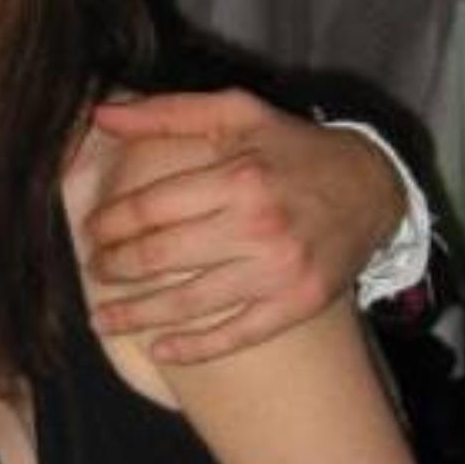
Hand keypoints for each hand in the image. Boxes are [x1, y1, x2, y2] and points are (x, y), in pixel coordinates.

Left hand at [86, 90, 403, 362]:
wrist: (373, 186)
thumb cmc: (292, 149)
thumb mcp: (237, 114)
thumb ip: (167, 113)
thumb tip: (101, 115)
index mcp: (237, 178)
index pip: (149, 209)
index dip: (108, 225)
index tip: (91, 232)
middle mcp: (257, 226)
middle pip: (160, 257)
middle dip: (114, 268)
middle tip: (94, 271)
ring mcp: (279, 271)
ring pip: (188, 302)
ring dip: (136, 316)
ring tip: (103, 320)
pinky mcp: (297, 304)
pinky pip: (236, 335)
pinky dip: (194, 348)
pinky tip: (160, 350)